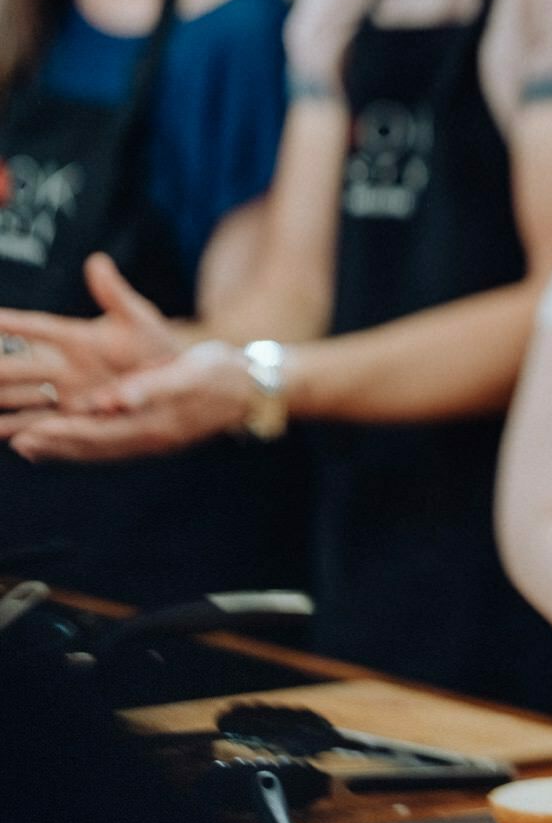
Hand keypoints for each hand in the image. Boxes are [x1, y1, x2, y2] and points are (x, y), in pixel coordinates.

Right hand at [0, 254, 182, 425]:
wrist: (173, 381)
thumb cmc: (154, 344)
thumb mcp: (138, 319)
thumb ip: (114, 294)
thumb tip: (97, 261)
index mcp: (74, 338)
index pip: (34, 327)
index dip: (10, 322)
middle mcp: (60, 366)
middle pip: (12, 365)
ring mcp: (62, 393)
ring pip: (14, 395)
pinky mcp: (70, 417)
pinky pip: (34, 422)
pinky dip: (13, 429)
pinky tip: (2, 435)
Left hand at [7, 340, 252, 462]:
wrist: (256, 388)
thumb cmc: (221, 373)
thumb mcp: (188, 373)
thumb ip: (147, 387)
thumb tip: (111, 401)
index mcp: (156, 426)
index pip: (98, 434)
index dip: (62, 434)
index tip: (31, 432)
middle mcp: (151, 440)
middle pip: (93, 448)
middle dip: (54, 446)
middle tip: (17, 442)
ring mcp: (154, 441)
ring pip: (99, 450)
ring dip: (63, 449)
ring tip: (29, 446)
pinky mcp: (156, 434)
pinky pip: (111, 446)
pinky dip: (84, 446)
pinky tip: (68, 442)